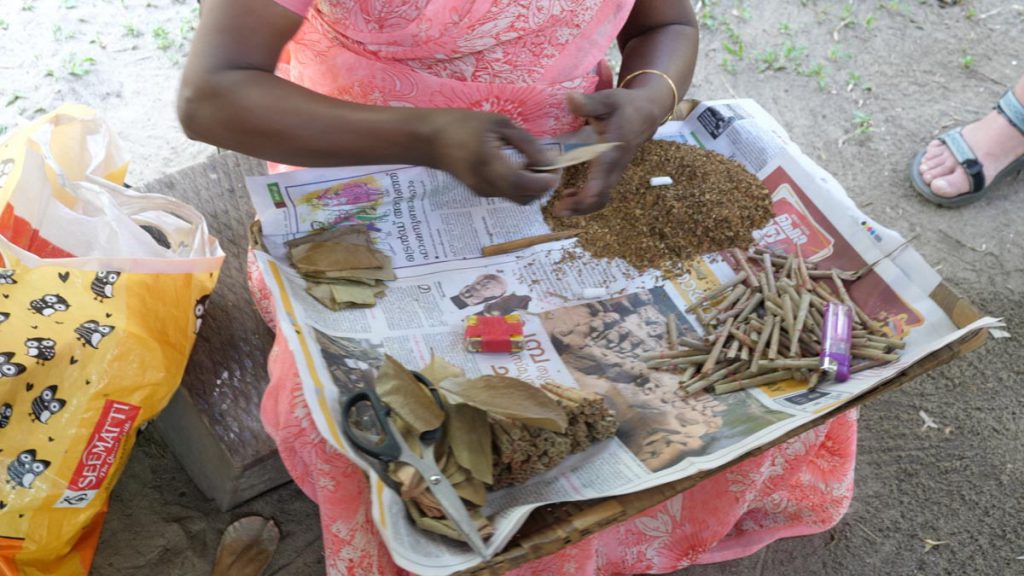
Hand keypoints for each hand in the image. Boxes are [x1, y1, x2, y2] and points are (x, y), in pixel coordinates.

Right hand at [425, 109, 558, 204]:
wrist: (430, 140)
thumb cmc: (464, 125)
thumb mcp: (499, 125)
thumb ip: (527, 144)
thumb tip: (551, 162)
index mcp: (490, 165)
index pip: (525, 185)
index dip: (546, 181)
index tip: (557, 167)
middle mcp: (487, 185)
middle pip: (526, 198)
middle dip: (543, 186)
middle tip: (550, 165)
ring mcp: (483, 192)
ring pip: (519, 198)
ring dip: (533, 186)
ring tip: (534, 163)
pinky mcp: (481, 192)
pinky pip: (509, 193)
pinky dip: (521, 185)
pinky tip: (519, 166)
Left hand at [551, 88, 668, 215]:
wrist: (646, 113)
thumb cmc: (625, 106)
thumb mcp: (608, 100)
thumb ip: (589, 103)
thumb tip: (569, 99)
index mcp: (612, 152)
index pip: (601, 181)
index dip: (585, 196)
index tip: (566, 202)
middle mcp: (614, 167)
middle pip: (600, 198)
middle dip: (579, 208)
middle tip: (556, 210)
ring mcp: (614, 173)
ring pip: (600, 199)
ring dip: (581, 207)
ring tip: (560, 206)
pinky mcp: (612, 174)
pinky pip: (601, 194)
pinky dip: (585, 199)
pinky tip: (569, 195)